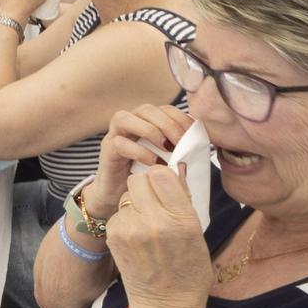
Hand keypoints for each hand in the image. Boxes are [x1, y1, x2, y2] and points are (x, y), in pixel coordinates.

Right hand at [85, 105, 189, 221]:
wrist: (122, 199)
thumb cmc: (148, 178)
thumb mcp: (169, 160)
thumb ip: (181, 149)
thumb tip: (201, 143)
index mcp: (146, 122)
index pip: (164, 109)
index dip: (181, 118)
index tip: (194, 136)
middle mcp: (128, 124)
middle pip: (146, 109)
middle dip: (168, 124)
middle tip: (181, 145)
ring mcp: (114, 136)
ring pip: (124, 118)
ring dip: (149, 131)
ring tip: (167, 150)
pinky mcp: (106, 152)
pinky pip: (119, 143)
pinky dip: (140, 152)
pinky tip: (155, 165)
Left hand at [106, 164, 212, 307]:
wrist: (166, 305)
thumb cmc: (189, 270)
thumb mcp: (197, 232)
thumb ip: (183, 200)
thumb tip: (174, 169)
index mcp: (181, 220)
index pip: (161, 174)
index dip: (163, 177)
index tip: (166, 187)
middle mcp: (154, 222)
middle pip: (139, 180)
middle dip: (147, 186)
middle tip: (155, 202)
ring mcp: (130, 229)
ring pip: (126, 195)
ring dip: (136, 202)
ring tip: (147, 223)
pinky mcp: (113, 236)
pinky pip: (118, 212)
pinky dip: (126, 218)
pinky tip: (136, 236)